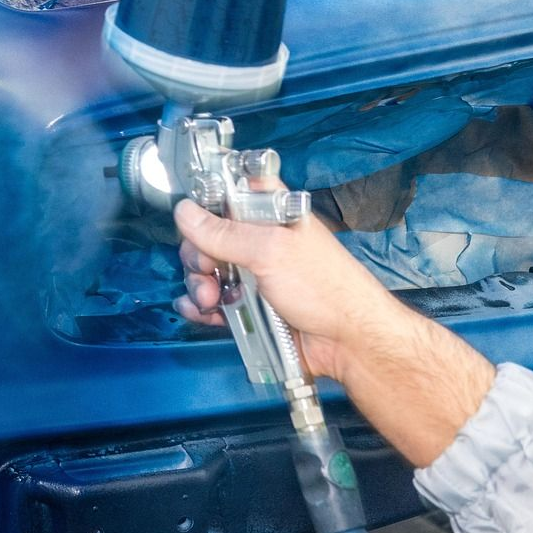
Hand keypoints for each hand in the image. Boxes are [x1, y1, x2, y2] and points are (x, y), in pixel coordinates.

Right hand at [173, 199, 401, 383]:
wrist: (348, 344)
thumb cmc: (326, 289)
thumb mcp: (270, 251)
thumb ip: (223, 232)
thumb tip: (185, 212)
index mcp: (272, 214)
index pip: (234, 189)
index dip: (209, 199)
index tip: (195, 216)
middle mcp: (261, 241)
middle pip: (209, 234)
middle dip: (198, 254)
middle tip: (207, 269)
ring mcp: (254, 274)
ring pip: (207, 270)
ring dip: (199, 285)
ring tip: (210, 301)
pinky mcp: (248, 306)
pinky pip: (213, 302)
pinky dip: (201, 307)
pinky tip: (202, 312)